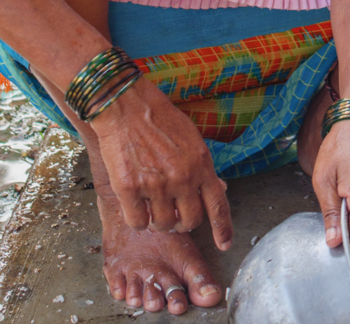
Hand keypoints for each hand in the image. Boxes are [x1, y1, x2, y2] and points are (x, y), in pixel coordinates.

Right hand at [93, 76, 232, 250]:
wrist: (125, 105)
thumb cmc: (158, 117)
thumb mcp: (191, 137)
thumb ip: (203, 166)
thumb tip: (218, 188)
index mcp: (201, 163)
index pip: (218, 205)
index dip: (223, 229)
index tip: (224, 244)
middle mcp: (182, 177)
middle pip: (190, 222)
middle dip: (183, 223)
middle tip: (173, 212)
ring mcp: (156, 184)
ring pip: (163, 225)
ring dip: (158, 221)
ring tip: (151, 204)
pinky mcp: (129, 189)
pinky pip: (137, 222)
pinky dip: (137, 219)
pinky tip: (134, 204)